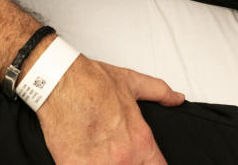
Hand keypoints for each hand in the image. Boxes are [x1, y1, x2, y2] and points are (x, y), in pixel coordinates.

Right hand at [39, 55, 184, 164]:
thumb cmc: (92, 82)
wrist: (60, 81)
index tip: (144, 162)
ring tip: (98, 154)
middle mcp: (123, 158)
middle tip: (114, 153)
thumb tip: (176, 98)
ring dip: (105, 164)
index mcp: (140, 141)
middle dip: (127, 164)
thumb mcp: (132, 83)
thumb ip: (159, 92)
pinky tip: (83, 157)